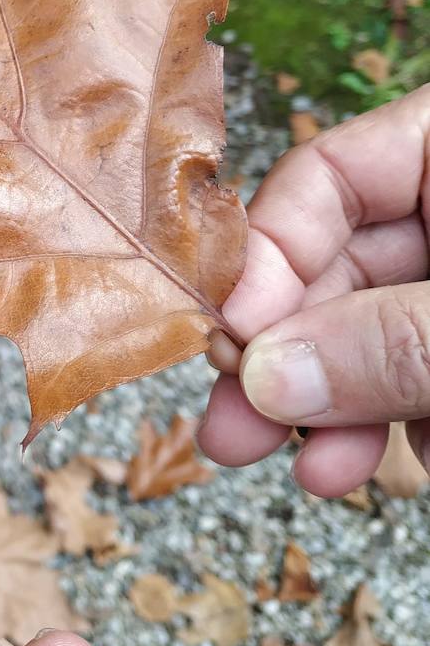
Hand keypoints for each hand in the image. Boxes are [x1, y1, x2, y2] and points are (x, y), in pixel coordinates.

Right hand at [198, 85, 429, 496]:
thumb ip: (387, 340)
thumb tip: (263, 377)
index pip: (330, 173)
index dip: (269, 254)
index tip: (235, 336)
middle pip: (340, 267)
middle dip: (289, 355)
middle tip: (234, 427)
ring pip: (374, 332)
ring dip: (336, 405)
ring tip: (314, 472)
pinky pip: (419, 373)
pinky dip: (397, 420)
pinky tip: (384, 461)